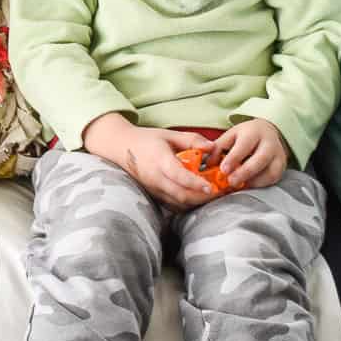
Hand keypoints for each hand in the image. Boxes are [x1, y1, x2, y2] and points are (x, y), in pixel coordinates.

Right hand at [82, 113, 216, 209]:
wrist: (120, 148)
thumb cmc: (147, 139)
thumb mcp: (169, 134)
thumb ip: (192, 140)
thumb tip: (213, 147)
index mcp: (159, 160)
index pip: (178, 175)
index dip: (195, 183)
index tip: (211, 187)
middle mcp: (155, 178)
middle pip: (181, 195)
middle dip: (202, 198)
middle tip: (220, 193)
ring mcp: (153, 189)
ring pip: (178, 204)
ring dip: (196, 202)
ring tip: (213, 197)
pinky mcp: (153, 196)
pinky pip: (173, 205)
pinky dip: (187, 204)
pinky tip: (198, 198)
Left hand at [205, 119, 288, 190]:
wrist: (268, 133)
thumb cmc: (245, 136)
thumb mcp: (230, 136)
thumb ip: (218, 148)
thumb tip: (208, 164)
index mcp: (254, 132)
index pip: (244, 145)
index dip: (234, 158)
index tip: (223, 170)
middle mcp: (269, 143)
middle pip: (260, 159)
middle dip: (245, 172)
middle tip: (231, 182)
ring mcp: (278, 155)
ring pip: (270, 171)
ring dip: (253, 181)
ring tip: (238, 186)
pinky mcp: (281, 167)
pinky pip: (273, 179)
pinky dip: (260, 184)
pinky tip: (248, 186)